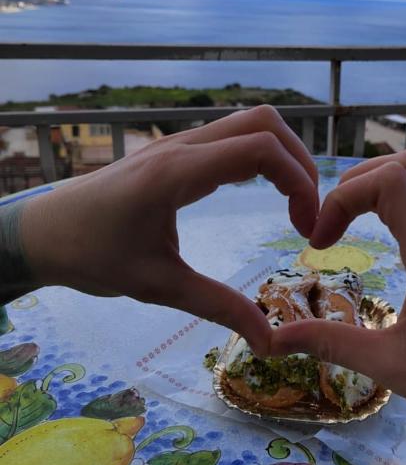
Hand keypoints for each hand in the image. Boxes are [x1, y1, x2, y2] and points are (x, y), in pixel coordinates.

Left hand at [19, 105, 317, 354]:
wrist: (40, 233)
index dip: (300, 182)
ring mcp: (179, 142)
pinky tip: (262, 193)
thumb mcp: (157, 286)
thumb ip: (218, 306)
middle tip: (307, 213)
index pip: (261, 149)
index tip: (306, 229)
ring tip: (293, 205)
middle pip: (266, 122)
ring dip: (283, 157)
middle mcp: (183, 146)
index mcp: (178, 172)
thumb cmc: (92, 256)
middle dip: (300, 162)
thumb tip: (269, 342)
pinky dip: (261, 156)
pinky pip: (231, 135)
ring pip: (251, 123)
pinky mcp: (175, 149)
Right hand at [270, 147, 405, 463]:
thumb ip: (329, 343)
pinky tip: (397, 239)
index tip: (320, 243)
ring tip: (361, 221)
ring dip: (392, 184)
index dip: (342, 198)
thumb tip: (271, 340)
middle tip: (335, 222)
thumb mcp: (389, 366)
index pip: (388, 182)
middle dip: (362, 180)